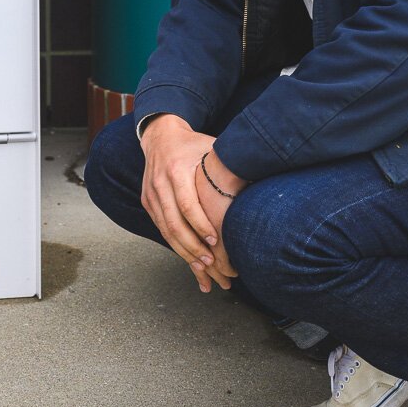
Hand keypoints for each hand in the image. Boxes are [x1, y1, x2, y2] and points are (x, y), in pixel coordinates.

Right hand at [139, 116, 244, 291]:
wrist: (161, 137)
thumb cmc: (194, 144)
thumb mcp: (211, 148)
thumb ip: (228, 165)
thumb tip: (259, 180)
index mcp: (176, 170)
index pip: (187, 204)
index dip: (201, 225)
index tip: (216, 240)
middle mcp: (160, 184)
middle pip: (174, 223)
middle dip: (193, 247)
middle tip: (212, 264)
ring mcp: (151, 195)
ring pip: (166, 231)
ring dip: (185, 252)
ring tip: (203, 269)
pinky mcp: (148, 203)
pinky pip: (161, 229)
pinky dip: (176, 247)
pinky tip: (190, 261)